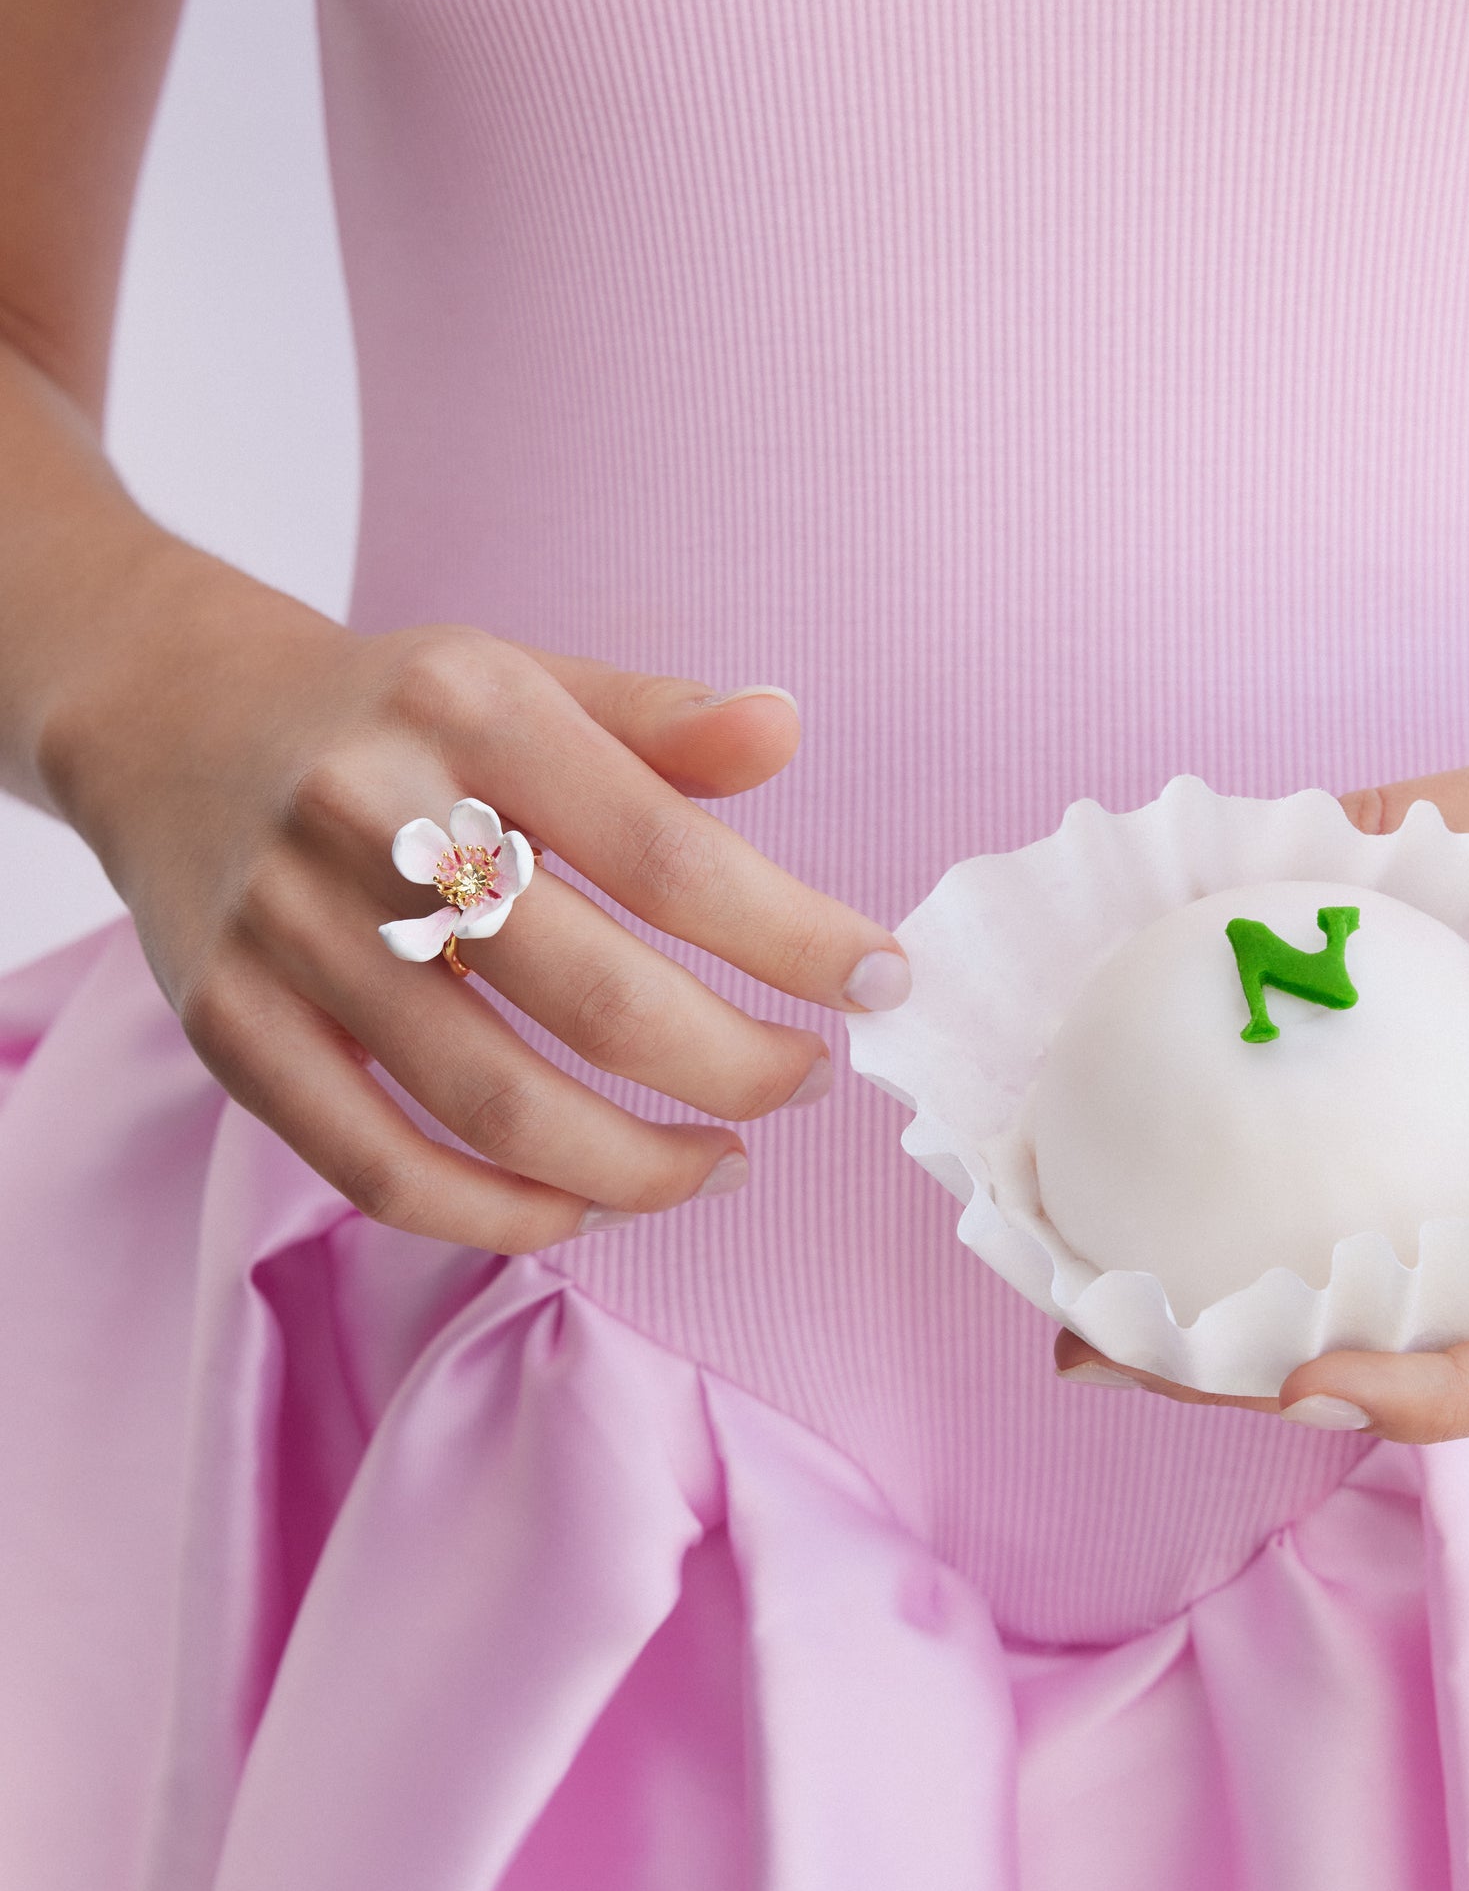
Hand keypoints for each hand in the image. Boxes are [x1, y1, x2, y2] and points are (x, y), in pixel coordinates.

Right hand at [41, 562, 907, 1248]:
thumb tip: (786, 731)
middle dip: (736, 1069)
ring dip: (638, 1166)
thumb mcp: (519, 676)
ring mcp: (288, 932)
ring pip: (497, 1105)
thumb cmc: (392, 717)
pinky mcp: (228, 1027)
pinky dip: (497, 1214)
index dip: (794, 939)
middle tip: (805, 1082)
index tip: (882, 984)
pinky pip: (378, 1165)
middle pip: (597, 999)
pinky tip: (586, 1206)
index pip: (670, 855)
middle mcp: (371, 817)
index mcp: (470, 710)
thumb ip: (657, 719)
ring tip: (719, 1164)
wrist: (164, 717)